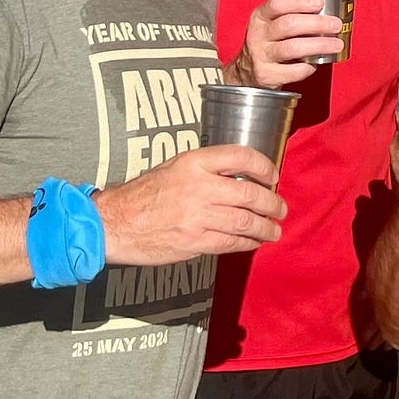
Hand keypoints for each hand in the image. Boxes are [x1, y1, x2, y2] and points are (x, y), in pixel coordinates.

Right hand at [94, 145, 287, 264]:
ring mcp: (198, 215)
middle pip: (249, 192)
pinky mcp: (195, 241)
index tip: (273, 175)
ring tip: (275, 230)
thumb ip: (206, 168)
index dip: (264, 166)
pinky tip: (254, 242)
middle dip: (272, 202)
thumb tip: (239, 176)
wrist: (117, 222)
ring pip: (245, 221)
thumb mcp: (174, 166)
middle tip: (281, 208)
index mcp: (194, 162)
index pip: (241, 156)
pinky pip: (231, 242)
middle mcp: (199, 186)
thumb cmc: (145, 193)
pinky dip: (247, 242)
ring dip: (265, 227)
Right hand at [227, 0, 344, 87]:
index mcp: (260, 17)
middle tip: (335, 24)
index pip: (277, 4)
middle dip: (316, 23)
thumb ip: (292, 15)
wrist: (246, 73)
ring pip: (293, 48)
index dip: (300, 2)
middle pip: (289, 25)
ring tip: (336, 44)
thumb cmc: (268, 43)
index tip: (319, 3)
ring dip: (319, 45)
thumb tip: (326, 12)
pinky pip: (294, 70)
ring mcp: (261, 56)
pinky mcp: (267, 75)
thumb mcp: (271, 24)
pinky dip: (309, 66)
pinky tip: (317, 62)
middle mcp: (258, 35)